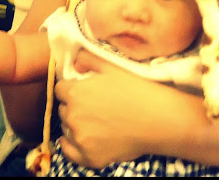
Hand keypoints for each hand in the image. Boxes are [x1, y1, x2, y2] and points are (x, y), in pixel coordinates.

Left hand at [55, 49, 159, 167]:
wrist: (158, 119)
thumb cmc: (136, 89)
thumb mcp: (111, 67)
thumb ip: (88, 60)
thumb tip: (74, 62)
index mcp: (76, 92)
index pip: (60, 89)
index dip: (70, 88)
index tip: (82, 91)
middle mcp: (73, 116)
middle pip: (63, 109)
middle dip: (73, 106)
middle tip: (92, 106)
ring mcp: (81, 139)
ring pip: (67, 129)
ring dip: (74, 124)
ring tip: (94, 122)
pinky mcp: (90, 158)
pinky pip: (69, 153)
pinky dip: (72, 146)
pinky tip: (81, 139)